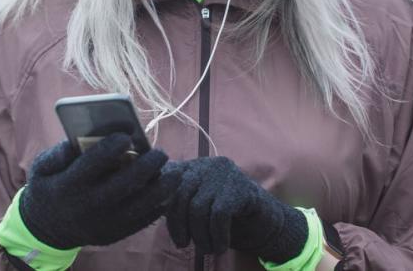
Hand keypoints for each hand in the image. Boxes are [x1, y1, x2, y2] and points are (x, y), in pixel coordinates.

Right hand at [19, 132, 180, 248]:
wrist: (47, 228)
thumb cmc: (50, 186)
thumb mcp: (42, 168)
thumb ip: (59, 152)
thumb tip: (81, 137)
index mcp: (69, 185)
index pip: (93, 163)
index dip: (111, 148)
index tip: (127, 135)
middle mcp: (88, 206)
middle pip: (124, 184)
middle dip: (146, 166)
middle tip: (161, 153)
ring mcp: (103, 223)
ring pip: (139, 206)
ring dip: (161, 189)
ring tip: (174, 173)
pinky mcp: (114, 234)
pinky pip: (142, 221)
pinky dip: (158, 206)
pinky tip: (168, 191)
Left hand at [161, 156, 308, 261]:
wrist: (266, 220)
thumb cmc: (226, 217)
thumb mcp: (197, 206)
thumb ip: (177, 201)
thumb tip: (146, 206)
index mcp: (193, 166)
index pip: (166, 182)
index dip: (163, 208)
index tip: (174, 234)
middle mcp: (207, 164)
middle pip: (179, 195)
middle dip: (178, 226)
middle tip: (184, 244)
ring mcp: (224, 173)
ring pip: (198, 208)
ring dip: (200, 236)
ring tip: (206, 249)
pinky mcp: (240, 187)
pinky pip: (218, 215)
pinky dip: (216, 236)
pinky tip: (220, 246)